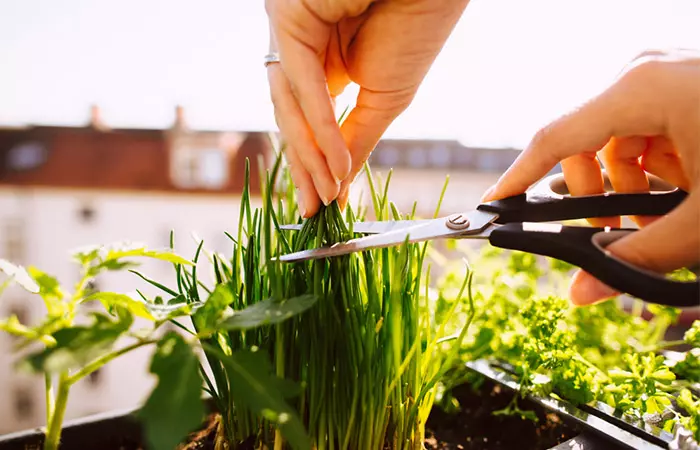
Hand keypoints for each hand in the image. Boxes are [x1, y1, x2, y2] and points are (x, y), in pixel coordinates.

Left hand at [265, 0, 468, 216]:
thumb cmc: (418, 26)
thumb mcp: (386, 98)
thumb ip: (357, 139)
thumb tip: (340, 183)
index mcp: (322, 63)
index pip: (307, 122)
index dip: (314, 164)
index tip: (323, 204)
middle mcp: (300, 48)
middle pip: (292, 118)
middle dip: (305, 168)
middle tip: (314, 210)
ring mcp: (290, 32)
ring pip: (290, 105)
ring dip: (311, 155)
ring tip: (327, 193)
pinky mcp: (288, 17)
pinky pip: (302, 83)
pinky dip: (320, 127)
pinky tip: (335, 164)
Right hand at [481, 49, 699, 305]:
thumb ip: (638, 257)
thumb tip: (583, 292)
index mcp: (641, 89)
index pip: (553, 139)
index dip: (517, 179)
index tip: (493, 208)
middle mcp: (646, 73)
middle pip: (585, 144)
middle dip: (599, 197)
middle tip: (622, 234)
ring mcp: (668, 75)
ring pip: (616, 141)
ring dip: (632, 186)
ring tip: (670, 212)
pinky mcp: (686, 85)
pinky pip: (646, 131)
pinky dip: (657, 167)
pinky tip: (689, 185)